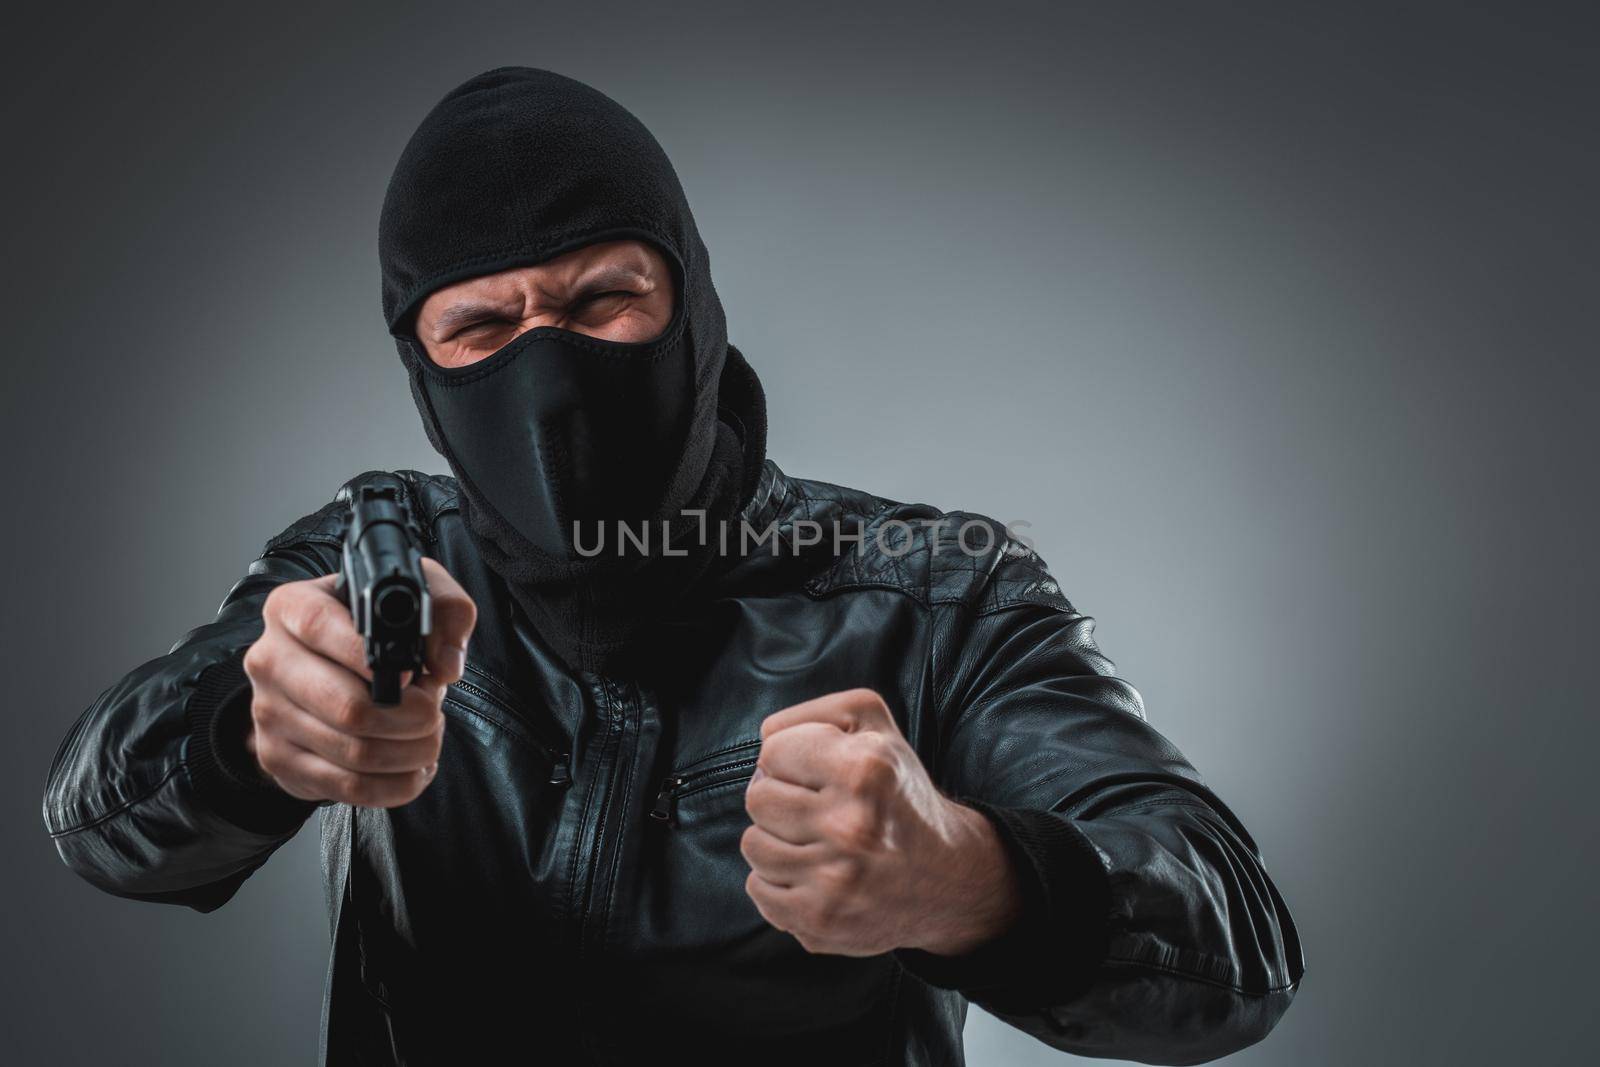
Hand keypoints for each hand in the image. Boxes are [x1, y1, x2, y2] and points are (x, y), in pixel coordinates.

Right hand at [241, 557, 476, 807]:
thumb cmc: (376, 625)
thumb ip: (447, 609)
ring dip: (412, 750)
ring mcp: (268, 714)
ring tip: (428, 731)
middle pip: (348, 707)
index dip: (375, 658)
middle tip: (433, 707)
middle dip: (413, 715)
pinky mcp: (280, 759)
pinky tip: (415, 764)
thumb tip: (446, 665)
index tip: (413, 673)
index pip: (322, 628)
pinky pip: (350, 787)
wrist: (327, 665)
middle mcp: (270, 660)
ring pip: (355, 753)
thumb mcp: (415, 593)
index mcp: (291, 607)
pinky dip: (399, 783)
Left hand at [741, 688, 1022, 956]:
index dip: (792, 757)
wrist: (947, 878)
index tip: (818, 772)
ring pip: (753, 845)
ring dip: (778, 841)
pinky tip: (815, 874)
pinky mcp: (819, 921)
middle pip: (757, 798)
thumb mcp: (874, 727)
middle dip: (782, 798)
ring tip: (818, 842)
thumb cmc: (899, 793)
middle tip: (819, 808)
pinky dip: (779, 881)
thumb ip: (813, 715)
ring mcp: (834, 880)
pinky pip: (758, 889)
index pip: (772, 751)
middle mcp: (850, 826)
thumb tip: (764, 741)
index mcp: (865, 769)